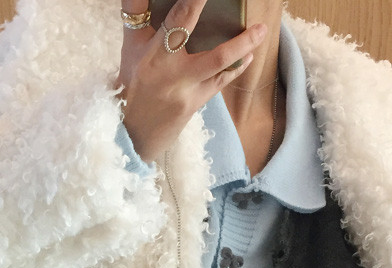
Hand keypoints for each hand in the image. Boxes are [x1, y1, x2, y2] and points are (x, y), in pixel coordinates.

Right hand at [117, 0, 266, 163]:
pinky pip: (220, 81)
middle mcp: (173, 74)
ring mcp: (188, 91)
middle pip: (212, 54)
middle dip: (234, 37)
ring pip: (221, 66)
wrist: (134, 131)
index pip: (178, 20)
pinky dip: (235, 66)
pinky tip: (249, 55)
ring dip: (243, 47)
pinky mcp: (196, 103)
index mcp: (153, 54)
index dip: (195, 3)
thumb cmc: (133, 81)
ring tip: (261, 31)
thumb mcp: (131, 46)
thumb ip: (137, 13)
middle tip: (256, 23)